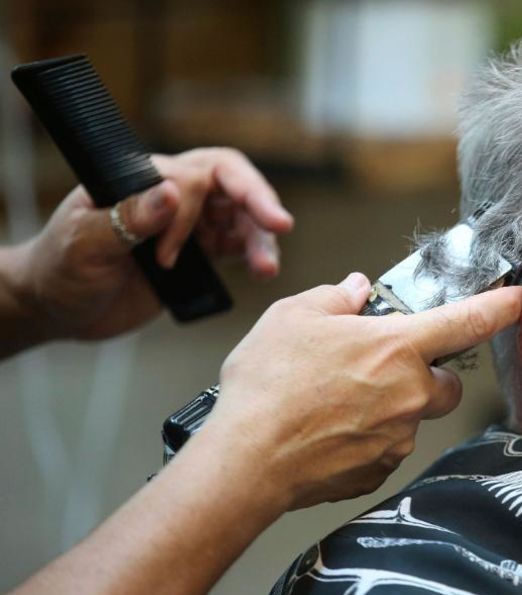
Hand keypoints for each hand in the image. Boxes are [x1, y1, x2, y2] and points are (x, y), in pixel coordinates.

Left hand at [16, 147, 292, 340]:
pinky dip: (254, 256)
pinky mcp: (198, 255)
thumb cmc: (59, 267)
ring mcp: (189, 225)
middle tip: (280, 225)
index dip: (194, 210)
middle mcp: (173, 196)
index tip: (168, 254)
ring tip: (267, 267)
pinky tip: (262, 270)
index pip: (194, 175)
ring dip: (260, 238)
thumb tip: (173, 194)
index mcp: (143, 179)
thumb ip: (129, 218)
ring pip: (241, 217)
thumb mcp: (84, 242)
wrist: (57, 309)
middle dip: (258, 202)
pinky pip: (237, 246)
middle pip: (232, 185)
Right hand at [200, 274, 521, 510]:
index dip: (500, 307)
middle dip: (426, 375)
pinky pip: (386, 448)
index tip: (519, 299)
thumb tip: (354, 292)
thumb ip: (334, 299)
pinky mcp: (379, 470)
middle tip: (382, 368)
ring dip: (391, 407)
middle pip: (446, 384)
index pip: (469, 321)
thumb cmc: (268, 386)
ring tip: (336, 402)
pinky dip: (366, 439)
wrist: (246, 461)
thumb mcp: (293, 317)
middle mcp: (410, 394)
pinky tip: (328, 431)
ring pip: (413, 417)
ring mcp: (398, 437)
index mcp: (398, 347)